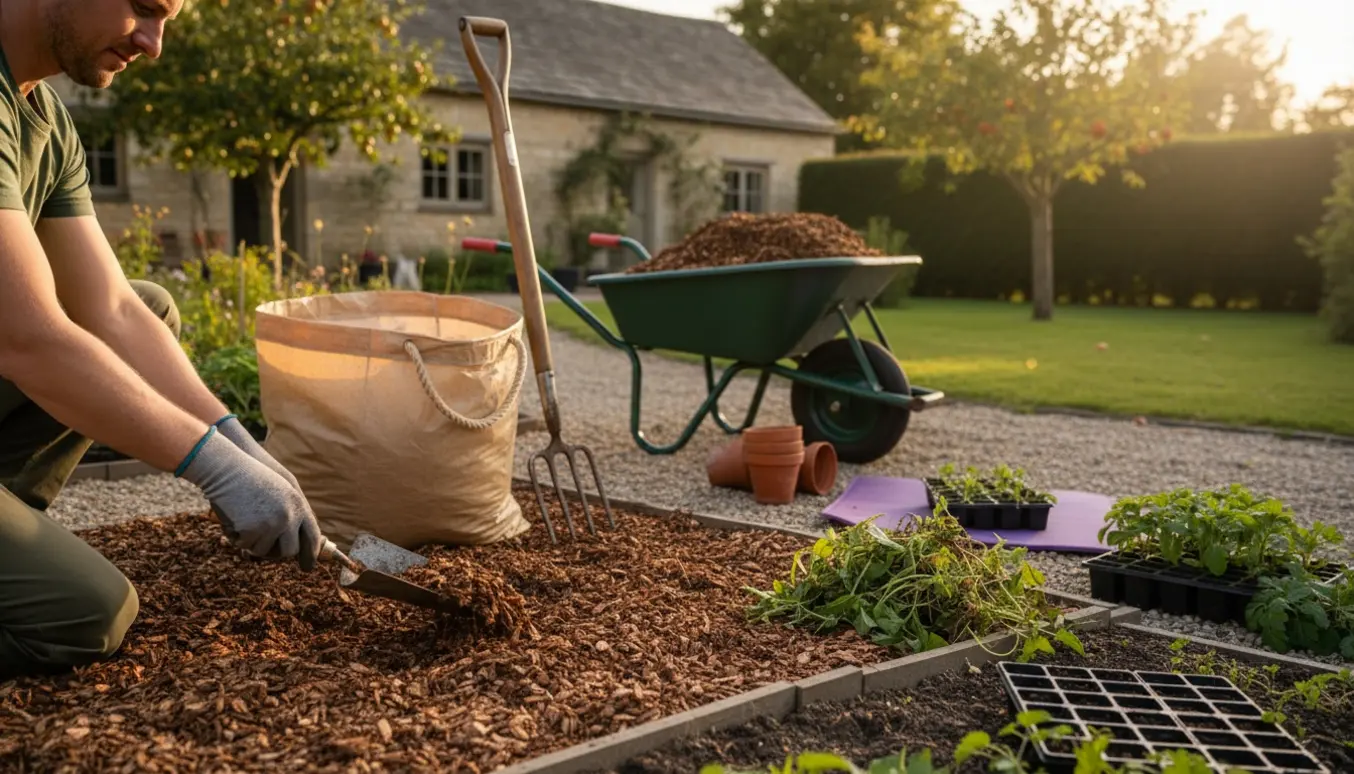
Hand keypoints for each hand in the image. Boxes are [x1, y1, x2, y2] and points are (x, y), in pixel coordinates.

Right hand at [176, 427, 322, 569]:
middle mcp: (290, 516)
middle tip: (262, 546)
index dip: (310, 553)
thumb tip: (293, 542)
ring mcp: (273, 524)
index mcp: (298, 504)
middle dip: (275, 553)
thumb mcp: (278, 490)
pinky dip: (236, 537)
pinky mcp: (254, 530)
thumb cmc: (247, 477)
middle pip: (289, 551)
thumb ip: (288, 511)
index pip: (312, 535)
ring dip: (251, 543)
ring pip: (264, 551)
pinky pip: (245, 546)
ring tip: (243, 521)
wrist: (226, 468)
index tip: (308, 567)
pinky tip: (232, 519)